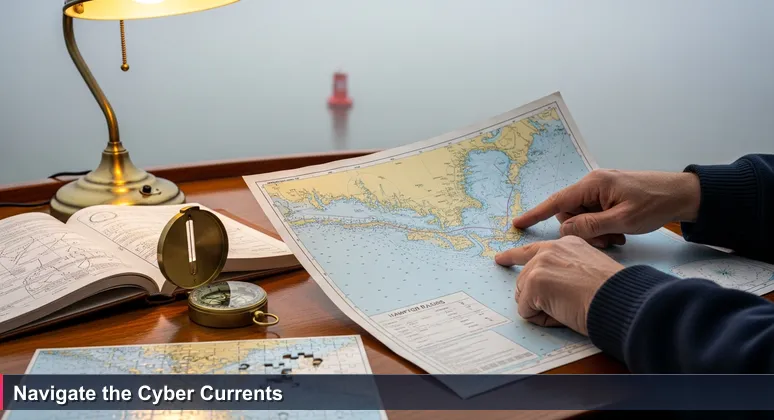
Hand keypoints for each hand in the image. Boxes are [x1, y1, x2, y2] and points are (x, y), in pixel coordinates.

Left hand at [495, 236, 623, 335]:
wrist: (618, 299)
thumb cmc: (611, 292)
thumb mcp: (588, 270)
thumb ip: (564, 271)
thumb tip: (545, 291)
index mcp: (566, 244)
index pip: (532, 250)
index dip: (513, 257)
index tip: (500, 259)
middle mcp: (550, 250)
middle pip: (525, 280)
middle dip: (537, 298)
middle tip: (564, 305)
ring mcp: (539, 265)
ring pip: (524, 297)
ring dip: (542, 309)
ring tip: (569, 307)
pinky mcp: (534, 282)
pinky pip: (526, 311)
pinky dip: (542, 320)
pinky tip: (563, 313)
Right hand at [512, 169, 700, 247]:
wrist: (684, 194)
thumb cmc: (655, 203)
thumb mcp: (622, 220)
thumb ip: (590, 226)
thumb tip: (564, 232)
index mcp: (593, 184)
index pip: (556, 201)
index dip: (536, 214)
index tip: (518, 224)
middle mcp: (593, 184)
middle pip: (570, 213)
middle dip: (582, 231)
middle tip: (606, 241)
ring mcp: (602, 190)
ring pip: (583, 217)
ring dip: (595, 231)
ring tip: (617, 237)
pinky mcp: (610, 197)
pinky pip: (595, 215)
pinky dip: (603, 227)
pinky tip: (620, 232)